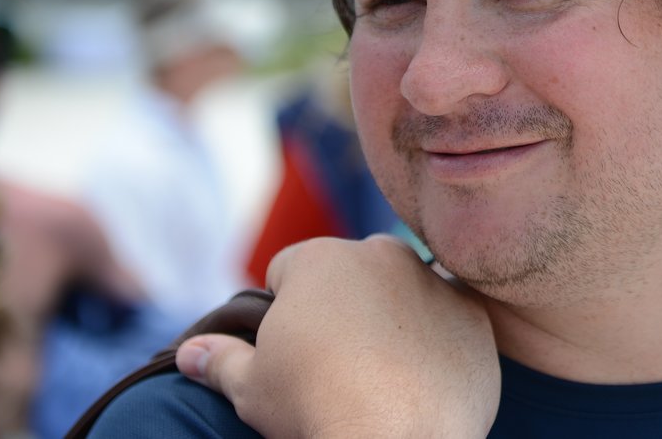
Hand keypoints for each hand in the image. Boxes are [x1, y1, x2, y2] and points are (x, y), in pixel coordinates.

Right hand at [176, 235, 499, 437]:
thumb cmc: (314, 409)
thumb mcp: (252, 388)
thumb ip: (220, 360)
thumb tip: (188, 353)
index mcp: (320, 258)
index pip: (289, 271)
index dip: (283, 311)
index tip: (289, 350)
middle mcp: (381, 254)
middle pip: (351, 275)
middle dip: (342, 307)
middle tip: (334, 365)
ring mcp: (433, 281)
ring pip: (404, 293)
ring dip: (393, 320)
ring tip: (380, 376)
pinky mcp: (473, 315)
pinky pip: (449, 322)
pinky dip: (438, 344)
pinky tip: (421, 383)